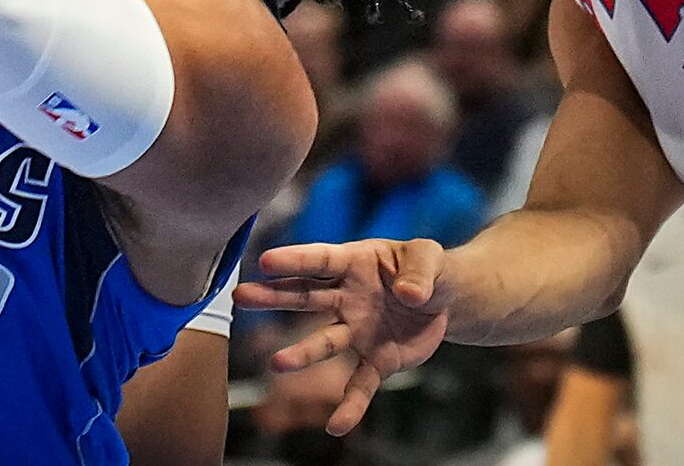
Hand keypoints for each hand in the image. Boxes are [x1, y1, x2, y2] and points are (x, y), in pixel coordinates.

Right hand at [236, 238, 454, 436]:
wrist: (443, 300)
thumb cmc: (427, 270)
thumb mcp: (429, 258)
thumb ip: (419, 273)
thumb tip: (410, 295)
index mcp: (355, 263)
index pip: (320, 260)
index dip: (294, 260)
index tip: (264, 262)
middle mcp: (347, 297)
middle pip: (305, 296)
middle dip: (273, 297)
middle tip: (241, 297)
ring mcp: (357, 331)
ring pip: (324, 342)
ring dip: (302, 354)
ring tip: (276, 365)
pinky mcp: (376, 360)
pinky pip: (360, 385)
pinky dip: (350, 406)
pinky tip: (337, 425)